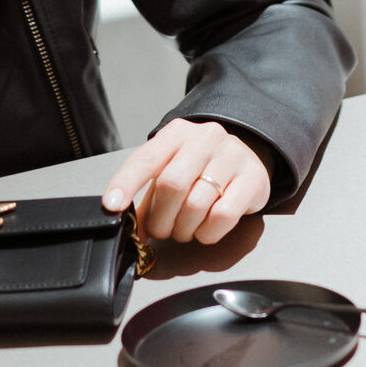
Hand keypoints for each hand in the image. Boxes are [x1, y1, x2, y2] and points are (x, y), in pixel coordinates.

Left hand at [102, 119, 270, 244]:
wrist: (246, 159)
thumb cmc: (201, 168)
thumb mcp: (171, 172)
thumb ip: (150, 197)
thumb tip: (132, 228)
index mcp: (177, 133)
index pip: (146, 158)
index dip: (126, 183)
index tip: (112, 206)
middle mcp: (206, 138)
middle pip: (172, 185)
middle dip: (161, 218)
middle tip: (162, 230)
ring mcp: (232, 156)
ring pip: (197, 204)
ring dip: (184, 229)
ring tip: (185, 230)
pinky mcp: (253, 179)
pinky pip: (222, 216)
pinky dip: (207, 233)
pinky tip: (205, 230)